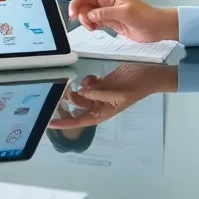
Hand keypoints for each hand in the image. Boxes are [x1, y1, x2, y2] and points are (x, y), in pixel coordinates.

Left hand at [46, 66, 177, 128]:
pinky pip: (88, 84)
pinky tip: (94, 76)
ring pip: (81, 94)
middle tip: (65, 87)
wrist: (149, 75)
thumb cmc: (137, 86)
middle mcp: (100, 106)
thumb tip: (82, 92)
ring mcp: (100, 94)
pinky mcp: (102, 84)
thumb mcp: (119, 92)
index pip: (80, 121)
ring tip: (87, 80)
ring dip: (79, 88)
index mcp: (104, 113)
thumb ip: (99, 93)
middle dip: (70, 98)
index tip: (49, 123)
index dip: (65, 123)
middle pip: (78, 106)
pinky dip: (87, 81)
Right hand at [51, 0, 176, 41]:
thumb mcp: (125, 13)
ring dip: (84, 20)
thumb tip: (90, 15)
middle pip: (82, 0)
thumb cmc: (145, 16)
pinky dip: (90, 25)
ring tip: (92, 27)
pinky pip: (91, 20)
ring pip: (86, 12)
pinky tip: (95, 29)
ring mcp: (105, 10)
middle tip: (76, 19)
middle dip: (77, 9)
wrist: (156, 28)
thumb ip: (105, 13)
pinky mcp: (108, 20)